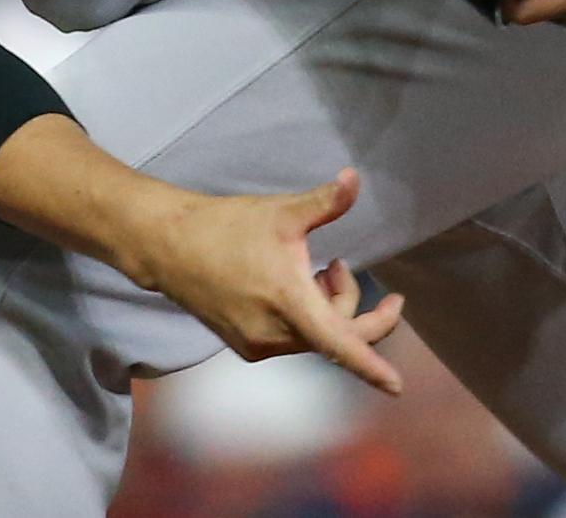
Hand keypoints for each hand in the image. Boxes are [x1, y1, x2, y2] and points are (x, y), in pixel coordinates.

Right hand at [128, 168, 404, 392]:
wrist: (169, 245)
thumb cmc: (227, 225)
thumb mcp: (281, 212)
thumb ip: (325, 202)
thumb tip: (355, 177)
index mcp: (290, 301)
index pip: (341, 343)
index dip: (372, 366)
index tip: (396, 387)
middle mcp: (276, 333)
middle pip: (337, 334)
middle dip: (352, 303)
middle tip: (339, 264)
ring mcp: (258, 344)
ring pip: (314, 337)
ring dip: (326, 308)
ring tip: (313, 270)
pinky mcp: (245, 347)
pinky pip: (291, 340)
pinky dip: (303, 319)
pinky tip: (287, 287)